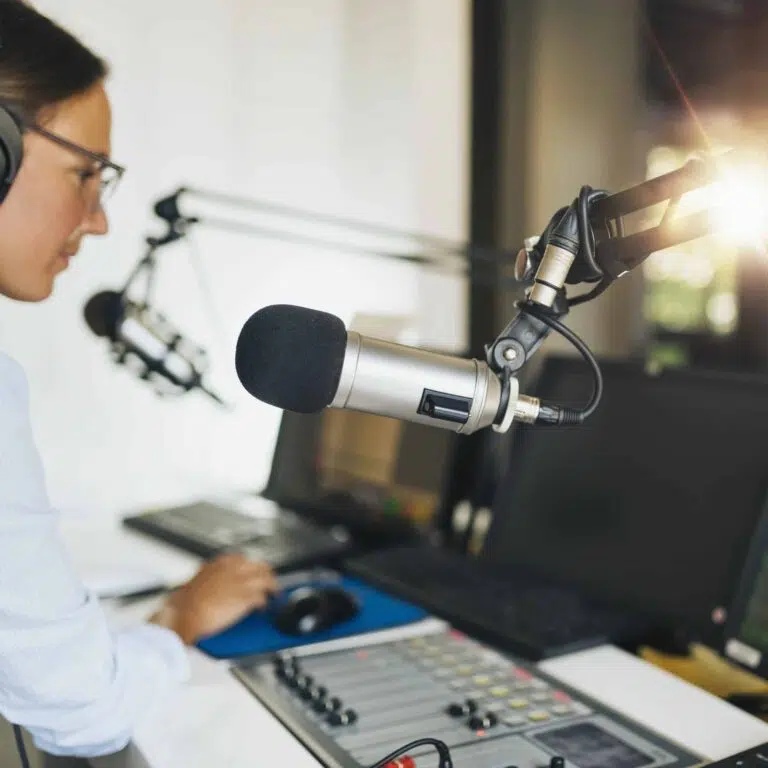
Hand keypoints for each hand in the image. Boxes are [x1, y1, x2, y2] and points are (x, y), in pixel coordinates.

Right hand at [149, 553, 277, 644]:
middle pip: (261, 567)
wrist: (184, 615)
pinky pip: (262, 598)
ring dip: (271, 588)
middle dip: (267, 575)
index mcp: (221, 563)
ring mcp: (242, 582)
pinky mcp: (246, 598)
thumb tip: (207, 583)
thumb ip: (206, 578)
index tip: (254, 574)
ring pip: (266, 580)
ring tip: (273, 595)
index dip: (252, 568)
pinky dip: (265, 603)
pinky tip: (263, 608)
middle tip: (269, 584)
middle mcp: (234, 569)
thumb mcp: (195, 582)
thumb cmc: (185, 604)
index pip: (245, 560)